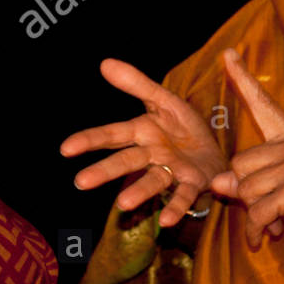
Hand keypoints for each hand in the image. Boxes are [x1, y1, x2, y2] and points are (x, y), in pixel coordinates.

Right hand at [61, 58, 227, 225]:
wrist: (217, 150)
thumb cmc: (183, 128)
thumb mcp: (164, 100)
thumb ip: (136, 84)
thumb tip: (104, 62)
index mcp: (142, 132)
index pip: (112, 135)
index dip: (90, 140)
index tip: (65, 149)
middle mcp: (153, 154)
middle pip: (126, 161)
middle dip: (104, 171)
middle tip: (81, 182)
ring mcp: (172, 171)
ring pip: (153, 180)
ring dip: (138, 192)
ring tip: (122, 205)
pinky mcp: (193, 183)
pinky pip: (183, 196)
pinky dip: (175, 208)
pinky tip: (167, 221)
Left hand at [209, 48, 283, 252]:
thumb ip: (252, 180)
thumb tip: (218, 184)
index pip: (263, 105)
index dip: (243, 80)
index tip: (228, 54)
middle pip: (239, 164)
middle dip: (247, 192)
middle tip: (269, 207)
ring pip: (244, 188)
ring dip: (254, 213)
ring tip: (275, 222)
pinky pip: (256, 211)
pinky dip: (258, 228)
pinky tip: (271, 234)